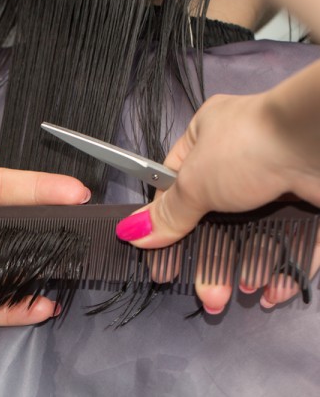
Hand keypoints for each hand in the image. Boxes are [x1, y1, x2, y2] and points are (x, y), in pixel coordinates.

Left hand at [0, 126, 89, 324]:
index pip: (4, 186)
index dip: (40, 188)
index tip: (75, 191)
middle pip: (12, 227)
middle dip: (50, 228)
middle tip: (86, 231)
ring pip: (2, 267)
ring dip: (37, 268)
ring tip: (73, 268)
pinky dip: (10, 308)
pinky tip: (39, 305)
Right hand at [115, 92, 319, 313]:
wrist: (319, 143)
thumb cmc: (244, 152)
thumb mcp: (194, 183)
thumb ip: (167, 214)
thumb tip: (130, 234)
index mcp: (208, 137)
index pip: (177, 185)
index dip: (167, 225)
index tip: (160, 261)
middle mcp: (243, 157)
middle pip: (217, 218)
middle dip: (211, 259)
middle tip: (206, 294)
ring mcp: (281, 179)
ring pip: (256, 232)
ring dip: (247, 267)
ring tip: (244, 292)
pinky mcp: (312, 201)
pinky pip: (293, 239)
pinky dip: (283, 266)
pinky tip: (273, 289)